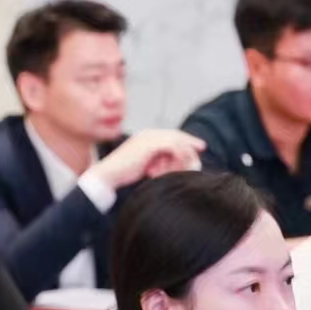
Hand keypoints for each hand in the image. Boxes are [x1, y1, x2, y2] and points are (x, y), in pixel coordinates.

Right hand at [86, 129, 205, 188]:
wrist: (108, 175)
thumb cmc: (122, 174)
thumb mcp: (140, 165)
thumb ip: (152, 162)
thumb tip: (163, 168)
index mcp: (144, 137)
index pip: (168, 135)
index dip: (182, 140)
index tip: (194, 147)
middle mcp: (147, 134)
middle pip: (175, 134)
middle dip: (189, 140)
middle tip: (202, 147)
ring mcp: (148, 138)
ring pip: (175, 140)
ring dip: (185, 151)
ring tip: (191, 161)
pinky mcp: (150, 145)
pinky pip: (172, 147)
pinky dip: (179, 155)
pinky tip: (183, 163)